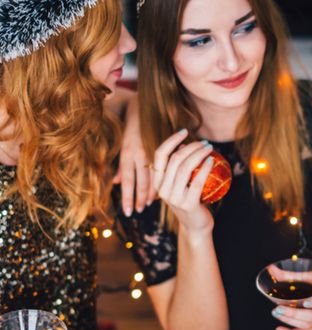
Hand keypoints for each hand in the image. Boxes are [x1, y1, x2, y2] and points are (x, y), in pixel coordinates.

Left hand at [114, 97, 155, 215]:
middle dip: (140, 197)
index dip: (127, 197)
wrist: (139, 105)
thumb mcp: (122, 147)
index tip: (129, 212)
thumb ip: (119, 166)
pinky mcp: (159, 143)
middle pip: (139, 180)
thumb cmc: (130, 128)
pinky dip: (165, 174)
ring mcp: (148, 148)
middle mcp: (136, 153)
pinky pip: (163, 162)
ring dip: (152, 189)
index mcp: (126, 154)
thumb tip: (114, 182)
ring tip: (153, 202)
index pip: (126, 180)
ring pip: (152, 174)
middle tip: (142, 210)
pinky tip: (167, 184)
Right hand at [153, 129, 213, 234]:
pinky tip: (212, 160)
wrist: (196, 226)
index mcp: (157, 182)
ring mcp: (174, 198)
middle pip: (175, 160)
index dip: (171, 140)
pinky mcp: (188, 204)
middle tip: (205, 142)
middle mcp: (162, 190)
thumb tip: (184, 145)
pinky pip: (197, 181)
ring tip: (210, 148)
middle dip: (191, 147)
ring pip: (185, 168)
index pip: (159, 155)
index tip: (185, 131)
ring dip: (199, 154)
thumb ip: (179, 167)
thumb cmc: (191, 200)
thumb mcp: (182, 183)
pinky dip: (205, 168)